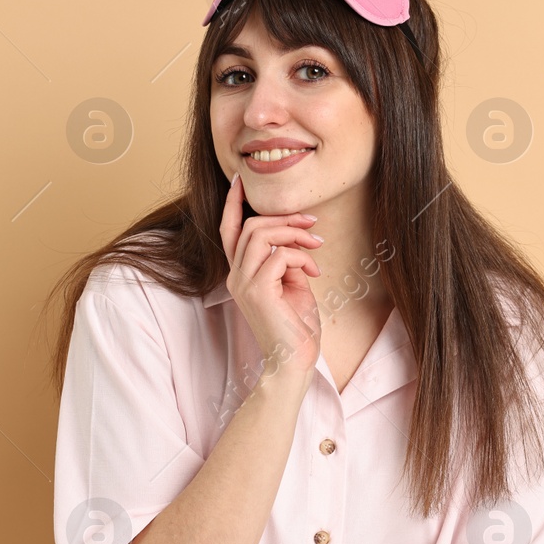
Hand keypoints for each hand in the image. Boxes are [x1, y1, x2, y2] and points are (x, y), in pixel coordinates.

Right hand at [218, 174, 323, 378]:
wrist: (295, 362)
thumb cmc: (297, 328)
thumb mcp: (293, 285)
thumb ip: (287, 261)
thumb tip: (296, 241)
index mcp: (241, 275)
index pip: (228, 231)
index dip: (232, 204)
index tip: (239, 181)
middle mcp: (236, 277)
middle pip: (249, 226)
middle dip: (284, 218)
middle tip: (312, 224)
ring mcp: (244, 284)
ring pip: (260, 234)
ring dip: (293, 233)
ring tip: (315, 245)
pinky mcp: (258, 291)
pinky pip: (279, 255)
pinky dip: (301, 256)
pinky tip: (314, 271)